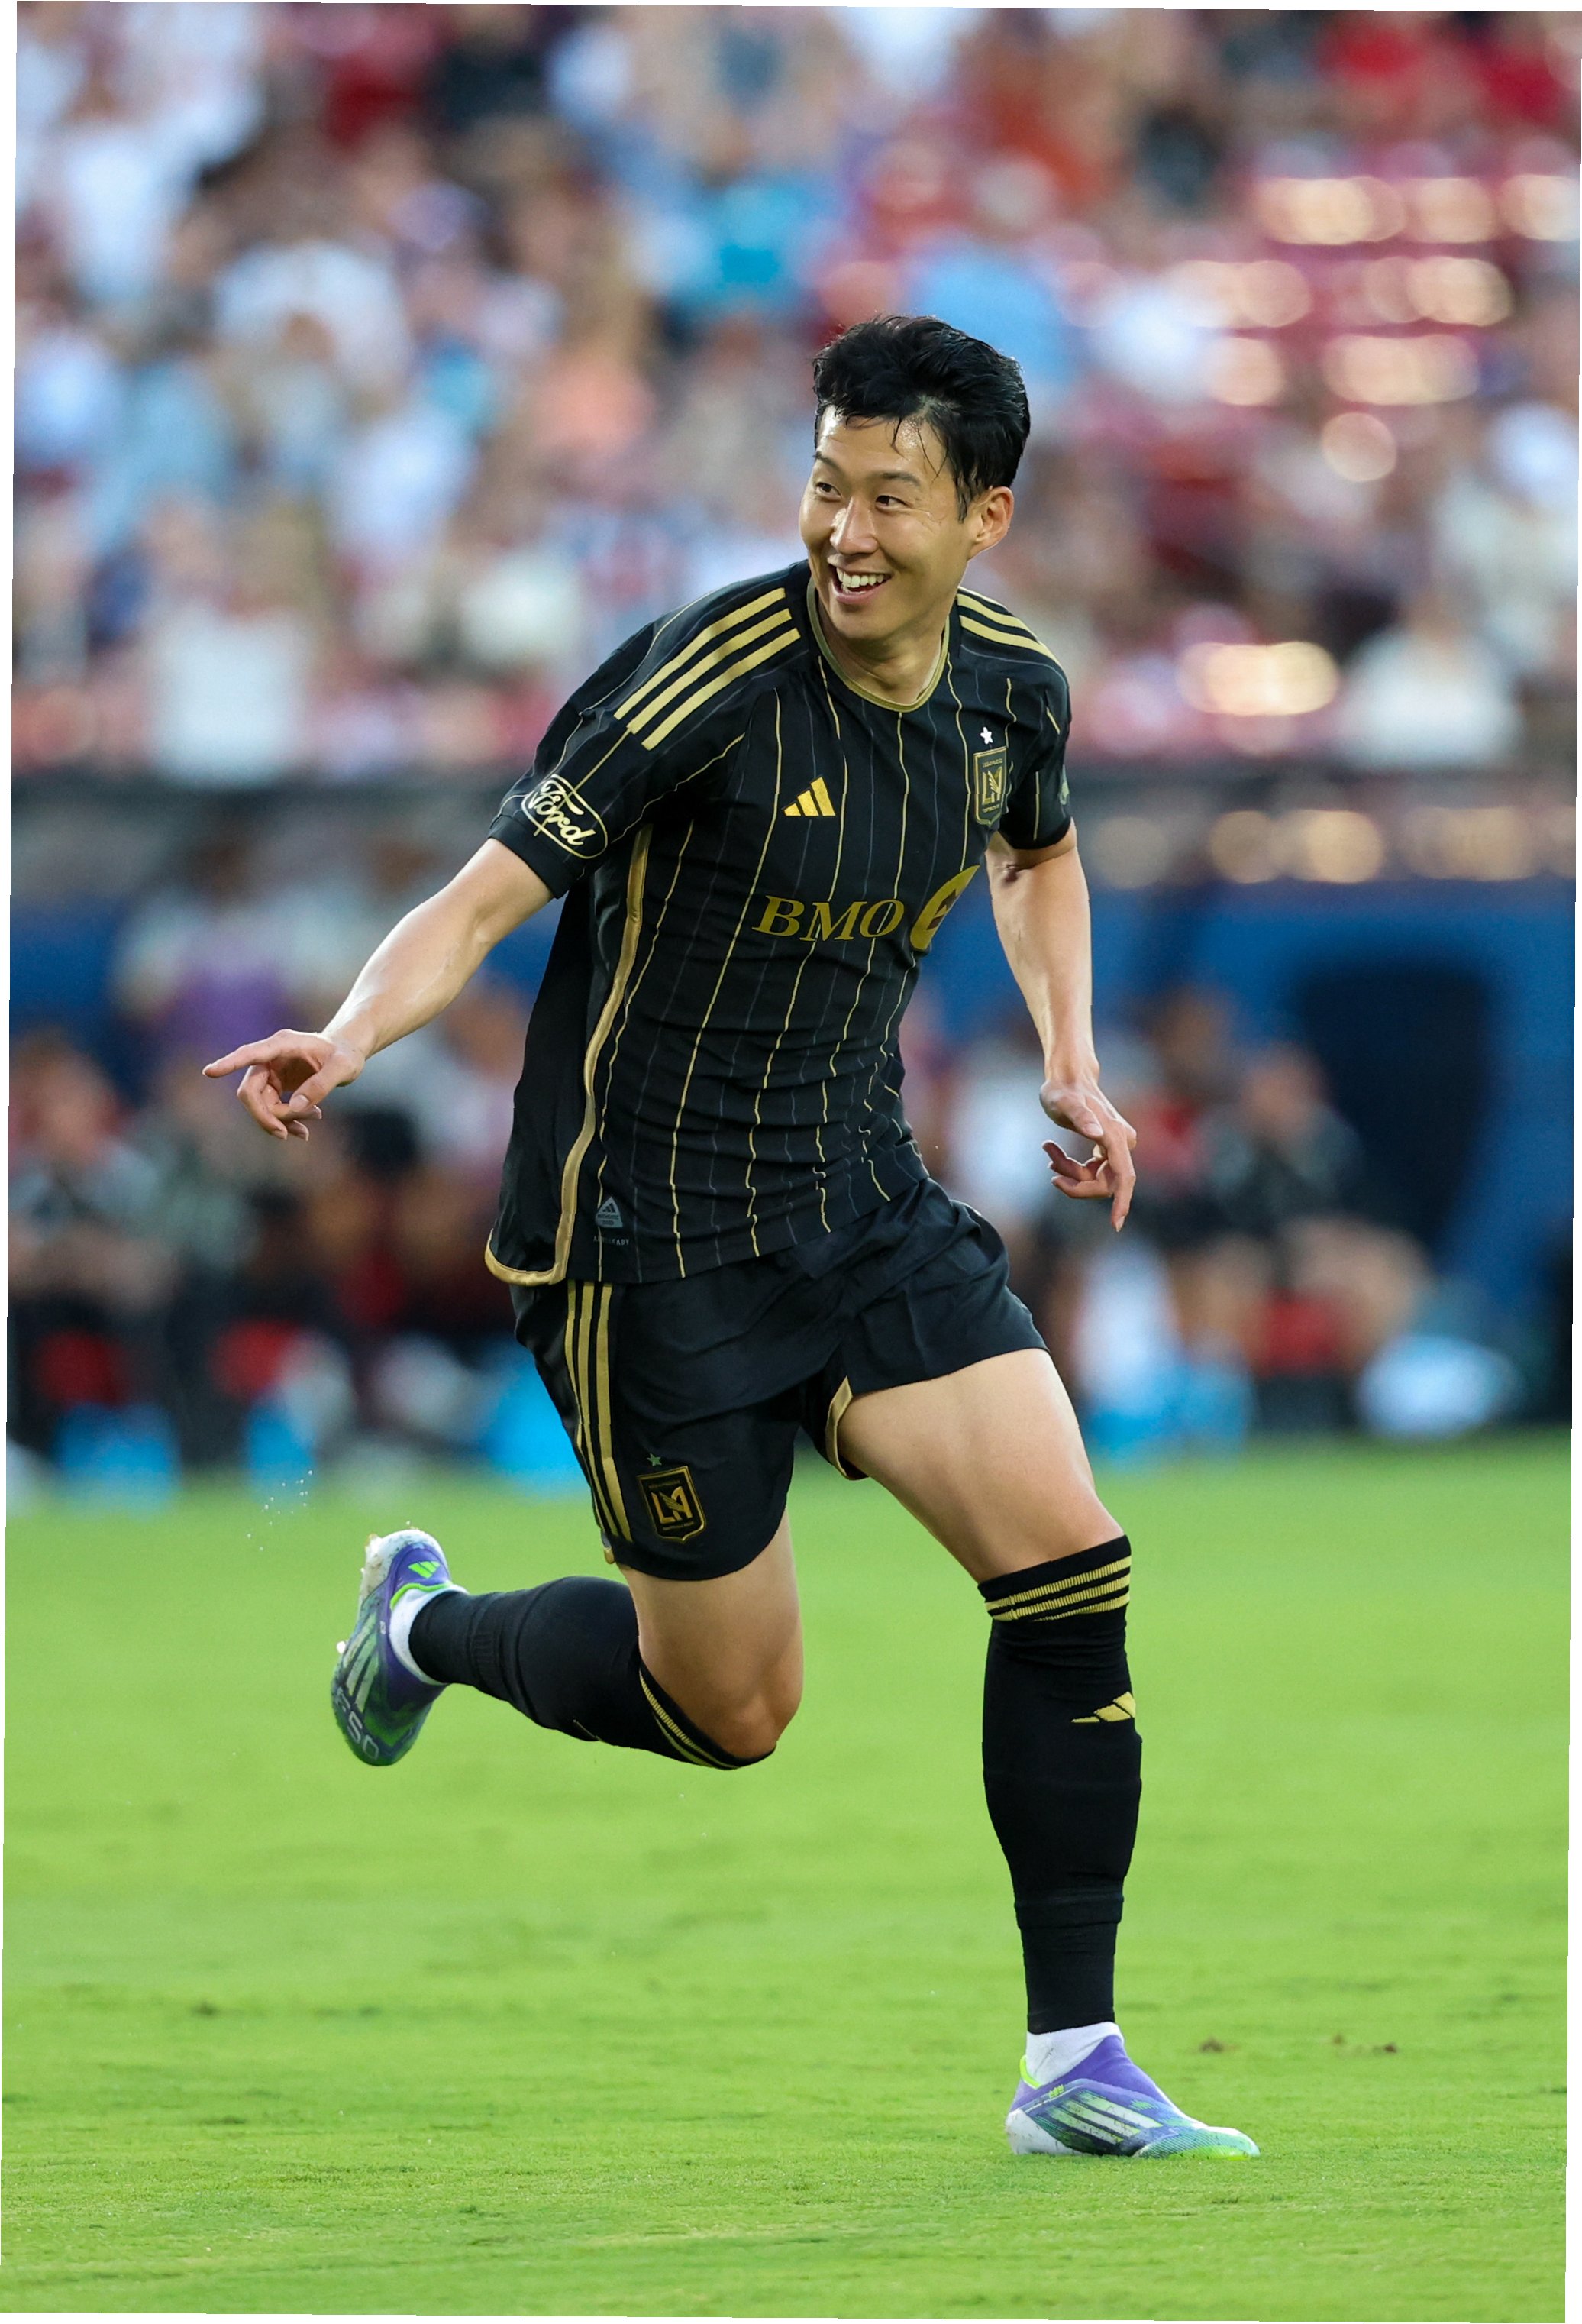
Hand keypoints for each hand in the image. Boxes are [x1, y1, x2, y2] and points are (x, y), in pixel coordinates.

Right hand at [202, 1030, 366, 1141]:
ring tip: (309, 1128)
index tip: (210, 1072)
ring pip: (260, 1105)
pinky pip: (269, 1109)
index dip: (230, 1063)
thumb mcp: (343, 1067)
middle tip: (286, 1135)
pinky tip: (305, 1128)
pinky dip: (285, 1122)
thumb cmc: (346, 1055)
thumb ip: (323, 1084)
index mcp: (282, 1044)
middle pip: (250, 1091)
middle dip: (265, 1116)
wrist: (346, 1054)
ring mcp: (270, 1073)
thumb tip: (297, 1106)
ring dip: (280, 1121)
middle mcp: (270, 1057)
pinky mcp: (274, 1086)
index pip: (251, 1054)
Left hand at [1040, 1074, 1137, 1230]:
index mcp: (1115, 1136)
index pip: (1124, 1177)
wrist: (1067, 1077)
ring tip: (1048, 1150)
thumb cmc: (1062, 1089)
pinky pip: (1091, 1171)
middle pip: (1105, 1183)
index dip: (1121, 1202)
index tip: (1115, 1225)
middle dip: (1076, 1183)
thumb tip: (1097, 1133)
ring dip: (1069, 1172)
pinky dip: (1070, 1167)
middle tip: (1050, 1166)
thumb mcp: (1062, 1102)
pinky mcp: (1106, 1148)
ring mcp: (1115, 1147)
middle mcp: (1122, 1143)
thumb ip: (1079, 1115)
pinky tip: (1051, 1150)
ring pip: (1095, 1178)